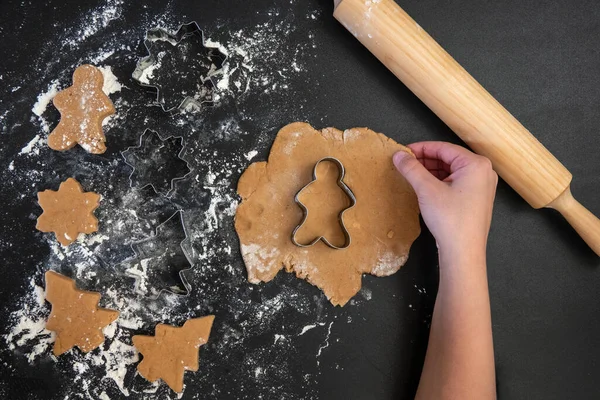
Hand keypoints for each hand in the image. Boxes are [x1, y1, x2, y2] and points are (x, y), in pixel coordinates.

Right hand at [393, 142, 497, 257]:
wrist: (463, 252)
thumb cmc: (451, 220)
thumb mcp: (426, 189)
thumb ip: (412, 168)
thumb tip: (399, 155)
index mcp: (476, 164)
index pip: (443, 148)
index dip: (421, 148)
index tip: (403, 152)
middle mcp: (483, 172)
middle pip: (448, 159)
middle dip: (425, 161)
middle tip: (405, 164)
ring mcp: (481, 187)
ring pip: (450, 171)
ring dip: (431, 172)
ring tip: (411, 175)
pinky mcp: (476, 199)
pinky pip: (455, 183)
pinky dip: (439, 182)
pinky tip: (424, 187)